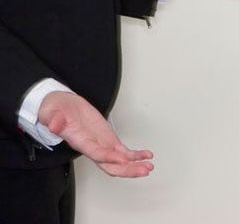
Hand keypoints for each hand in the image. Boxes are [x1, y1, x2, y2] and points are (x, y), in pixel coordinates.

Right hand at [39, 92, 153, 177]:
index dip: (108, 157)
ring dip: (134, 165)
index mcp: (79, 141)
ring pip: (119, 161)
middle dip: (126, 169)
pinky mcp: (108, 139)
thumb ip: (54, 119)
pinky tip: (146, 155)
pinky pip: (123, 151)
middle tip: (143, 169)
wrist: (61, 107)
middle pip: (110, 165)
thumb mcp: (51, 112)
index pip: (95, 153)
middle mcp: (92, 147)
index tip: (122, 159)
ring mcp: (101, 144)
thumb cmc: (56, 111)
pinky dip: (135, 155)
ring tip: (148, 165)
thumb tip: (55, 124)